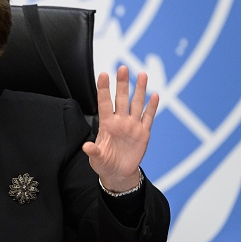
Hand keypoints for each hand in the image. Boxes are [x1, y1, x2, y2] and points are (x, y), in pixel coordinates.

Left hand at [82, 65, 158, 192]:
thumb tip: (86, 146)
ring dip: (140, 90)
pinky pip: (148, 118)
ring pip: (137, 104)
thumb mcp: (97, 159)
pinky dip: (152, 107)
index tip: (104, 74)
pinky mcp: (143, 133)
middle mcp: (120, 122)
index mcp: (107, 125)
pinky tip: (155, 95)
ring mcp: (132, 126)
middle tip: (123, 68)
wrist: (118, 173)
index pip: (104, 103)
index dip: (104, 89)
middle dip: (123, 84)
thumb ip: (93, 152)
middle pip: (122, 99)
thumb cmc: (104, 164)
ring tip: (142, 74)